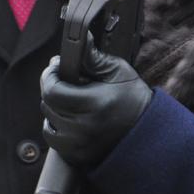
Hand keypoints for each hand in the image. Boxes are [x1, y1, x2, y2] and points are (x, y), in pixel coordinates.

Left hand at [40, 37, 151, 166]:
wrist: (146, 134)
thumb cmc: (133, 99)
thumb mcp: (117, 72)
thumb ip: (93, 57)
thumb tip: (80, 37)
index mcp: (95, 104)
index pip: (52, 90)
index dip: (49, 76)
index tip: (56, 68)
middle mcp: (84, 128)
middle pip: (47, 105)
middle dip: (53, 89)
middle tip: (66, 82)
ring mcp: (79, 145)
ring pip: (48, 121)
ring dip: (54, 108)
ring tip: (72, 101)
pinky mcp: (77, 156)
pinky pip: (53, 138)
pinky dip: (57, 127)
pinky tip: (72, 119)